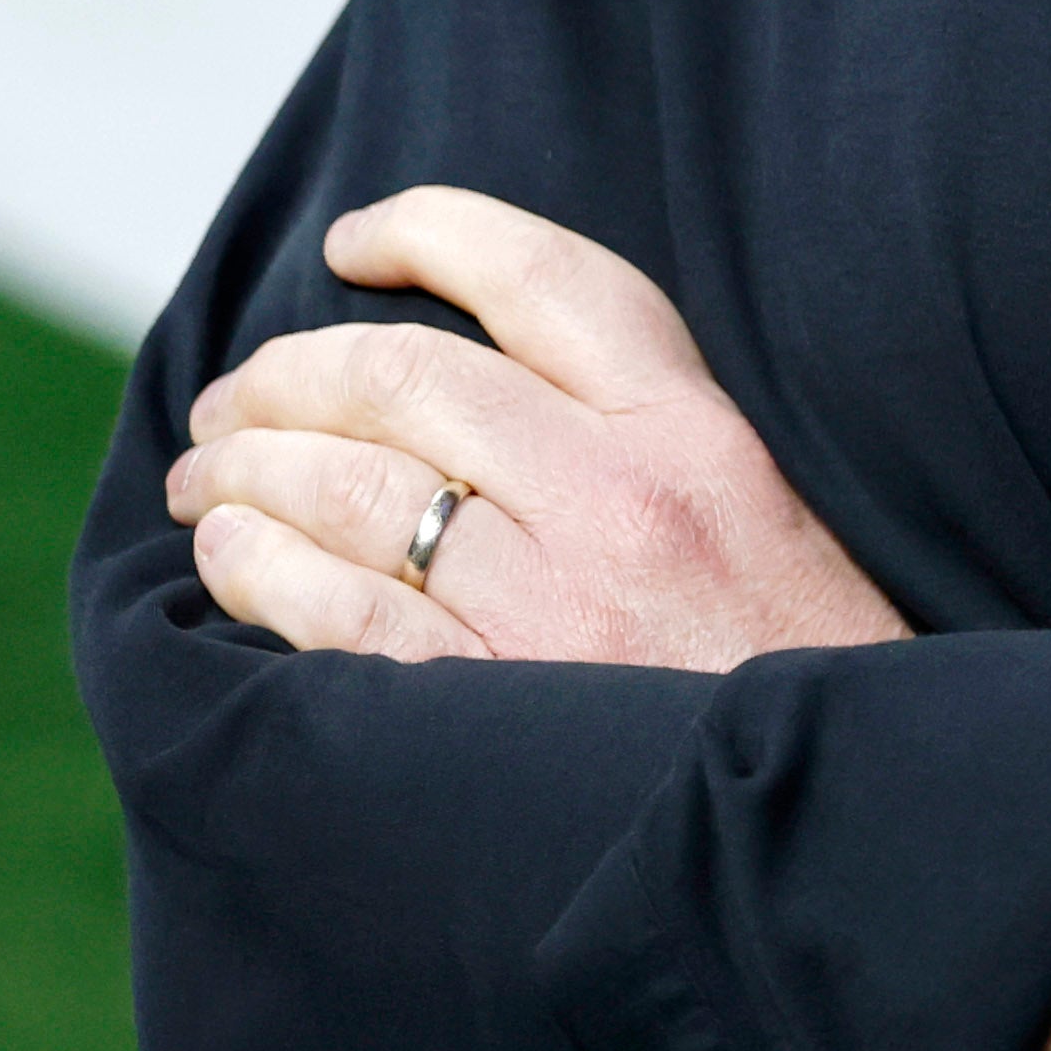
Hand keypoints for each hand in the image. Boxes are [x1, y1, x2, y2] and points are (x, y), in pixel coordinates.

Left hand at [164, 185, 908, 671]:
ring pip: (353, 487)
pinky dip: (261, 570)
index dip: (424, 231)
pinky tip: (227, 559)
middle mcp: (619, 497)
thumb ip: (647, 431)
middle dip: (289, 371)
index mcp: (695, 429)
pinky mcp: (491, 706)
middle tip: (233, 395)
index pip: (536, 275)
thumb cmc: (799, 661)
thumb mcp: (765, 504)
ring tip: (209, 474)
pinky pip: (339, 615)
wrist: (841, 819)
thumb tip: (478, 376)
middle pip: (408, 376)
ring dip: (250, 467)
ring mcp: (552, 605)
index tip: (351, 240)